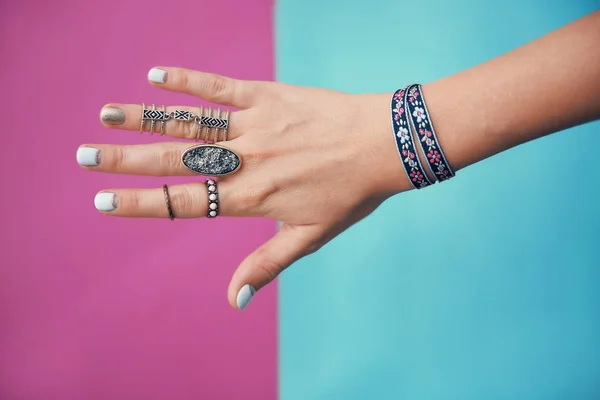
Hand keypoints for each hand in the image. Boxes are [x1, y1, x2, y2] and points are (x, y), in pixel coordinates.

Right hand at [79, 67, 410, 308]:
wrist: (385, 145)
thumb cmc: (350, 194)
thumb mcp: (309, 237)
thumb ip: (267, 265)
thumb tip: (234, 300)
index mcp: (251, 196)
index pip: (183, 201)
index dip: (142, 202)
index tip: (104, 200)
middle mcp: (245, 160)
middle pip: (174, 159)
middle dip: (125, 160)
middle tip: (85, 156)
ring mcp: (255, 125)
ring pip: (190, 121)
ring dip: (145, 117)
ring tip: (106, 114)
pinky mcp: (268, 95)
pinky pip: (221, 87)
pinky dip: (188, 81)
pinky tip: (157, 75)